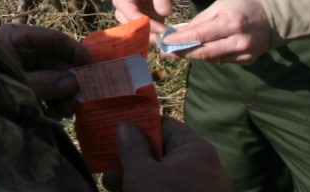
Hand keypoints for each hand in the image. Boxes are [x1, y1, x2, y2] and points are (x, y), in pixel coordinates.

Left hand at [0, 22, 93, 112]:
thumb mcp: (18, 82)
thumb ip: (46, 83)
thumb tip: (74, 82)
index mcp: (17, 37)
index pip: (55, 39)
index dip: (76, 52)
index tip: (93, 68)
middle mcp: (20, 48)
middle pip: (55, 59)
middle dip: (70, 78)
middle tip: (85, 96)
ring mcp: (20, 65)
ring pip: (52, 75)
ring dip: (64, 92)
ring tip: (70, 109)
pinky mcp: (20, 83)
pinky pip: (44, 88)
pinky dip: (54, 99)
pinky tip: (59, 112)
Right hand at [102, 118, 230, 191]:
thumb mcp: (142, 174)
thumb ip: (132, 147)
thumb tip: (127, 125)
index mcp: (195, 150)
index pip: (164, 125)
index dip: (138, 124)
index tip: (115, 126)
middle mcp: (202, 168)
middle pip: (163, 152)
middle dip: (132, 155)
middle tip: (106, 156)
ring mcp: (201, 191)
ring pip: (164, 177)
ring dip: (136, 177)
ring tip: (108, 181)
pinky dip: (150, 191)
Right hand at [112, 0, 172, 36]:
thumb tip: (165, 13)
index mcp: (121, 0)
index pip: (132, 16)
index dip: (147, 24)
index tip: (163, 29)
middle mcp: (121, 12)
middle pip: (132, 28)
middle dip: (149, 35)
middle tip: (166, 38)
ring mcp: (129, 20)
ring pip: (137, 35)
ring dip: (152, 38)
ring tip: (167, 39)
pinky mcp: (138, 26)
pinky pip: (144, 35)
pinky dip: (154, 38)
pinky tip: (166, 39)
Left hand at [159, 0, 270, 64]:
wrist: (272, 15)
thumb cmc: (242, 5)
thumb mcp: (220, 5)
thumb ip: (201, 20)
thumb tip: (182, 33)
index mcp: (231, 23)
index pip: (200, 36)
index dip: (181, 41)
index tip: (165, 42)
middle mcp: (239, 41)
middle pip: (205, 53)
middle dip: (182, 53)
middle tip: (165, 52)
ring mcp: (245, 54)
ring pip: (212, 59)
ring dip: (194, 55)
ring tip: (178, 51)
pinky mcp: (248, 61)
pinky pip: (223, 60)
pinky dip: (210, 56)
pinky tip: (200, 50)